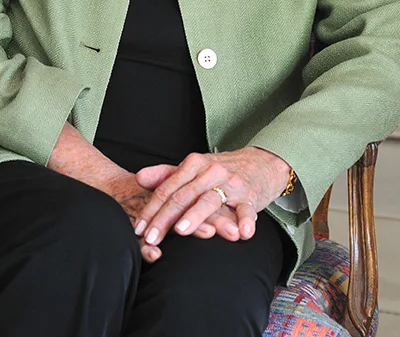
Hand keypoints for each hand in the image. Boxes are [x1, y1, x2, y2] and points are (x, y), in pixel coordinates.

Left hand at [132, 147, 290, 249]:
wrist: (261, 162)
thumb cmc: (222, 170)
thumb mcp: (194, 167)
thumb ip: (166, 174)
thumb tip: (139, 177)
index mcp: (193, 165)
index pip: (167, 189)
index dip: (151, 209)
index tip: (138, 229)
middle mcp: (210, 172)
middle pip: (183, 196)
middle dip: (165, 219)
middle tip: (151, 238)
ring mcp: (231, 184)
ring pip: (210, 201)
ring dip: (196, 216)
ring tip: (182, 231)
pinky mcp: (250, 196)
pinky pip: (247, 209)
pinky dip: (246, 221)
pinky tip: (243, 233)